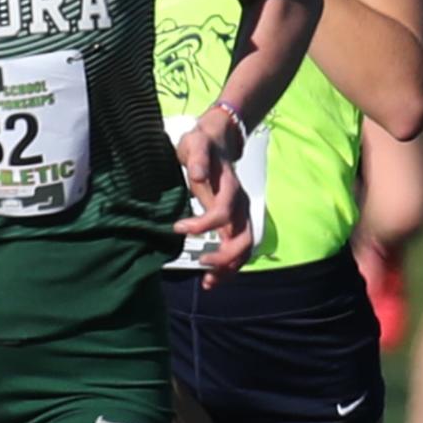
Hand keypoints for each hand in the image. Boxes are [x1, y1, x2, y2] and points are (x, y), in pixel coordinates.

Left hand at [173, 126, 251, 286]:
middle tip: (202, 265)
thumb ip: (197, 158)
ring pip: (244, 247)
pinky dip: (229, 266)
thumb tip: (198, 174)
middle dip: (224, 256)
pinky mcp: (236, 221)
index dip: (202, 225)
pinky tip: (213, 278)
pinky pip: (239, 248)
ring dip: (229, 267)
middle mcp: (240, 204)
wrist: (218, 140)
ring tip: (209, 282)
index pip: (223, 213)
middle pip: (242, 237)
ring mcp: (241, 214)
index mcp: (230, 188)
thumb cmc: (202, 144)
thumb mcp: (196, 143)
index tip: (178, 228)